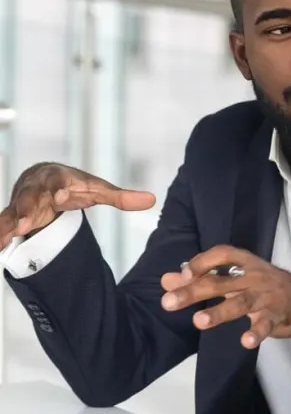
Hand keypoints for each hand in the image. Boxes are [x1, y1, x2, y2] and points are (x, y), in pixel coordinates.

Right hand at [0, 162, 155, 249]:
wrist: (45, 179)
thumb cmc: (73, 184)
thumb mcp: (98, 190)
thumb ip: (122, 197)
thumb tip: (152, 199)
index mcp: (58, 177)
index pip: (58, 180)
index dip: (58, 187)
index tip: (61, 195)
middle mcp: (36, 187)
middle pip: (30, 195)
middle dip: (27, 207)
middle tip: (27, 221)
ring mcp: (22, 201)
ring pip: (12, 211)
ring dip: (9, 223)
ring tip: (5, 236)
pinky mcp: (13, 215)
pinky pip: (3, 224)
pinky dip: (0, 234)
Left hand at [160, 245, 290, 349]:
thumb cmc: (265, 288)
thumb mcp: (236, 279)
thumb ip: (201, 279)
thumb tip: (166, 280)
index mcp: (246, 263)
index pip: (222, 254)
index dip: (201, 262)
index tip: (182, 275)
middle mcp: (255, 276)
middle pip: (221, 281)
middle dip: (194, 291)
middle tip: (168, 302)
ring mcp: (267, 296)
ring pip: (240, 302)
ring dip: (219, 312)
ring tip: (198, 321)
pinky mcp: (277, 316)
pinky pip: (265, 324)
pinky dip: (256, 333)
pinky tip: (245, 342)